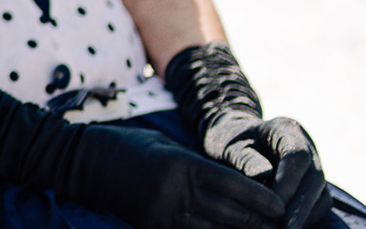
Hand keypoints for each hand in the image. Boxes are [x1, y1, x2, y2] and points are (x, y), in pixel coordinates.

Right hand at [0, 83, 284, 228]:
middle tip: (287, 228)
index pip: (237, 188)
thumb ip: (199, 165)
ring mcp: (161, 214)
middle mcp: (176, 192)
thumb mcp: (166, 145)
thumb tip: (237, 184)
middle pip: (233, 216)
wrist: (77, 160)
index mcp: (183, 165)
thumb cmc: (125, 145)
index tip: (286, 210)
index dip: (265, 202)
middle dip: (261, 226)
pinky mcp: (149, 227)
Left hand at [169, 43, 328, 228]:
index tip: (279, 210)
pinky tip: (287, 227)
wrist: (229, 134)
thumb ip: (242, 159)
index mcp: (287, 129)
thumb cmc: (223, 138)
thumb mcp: (226, 145)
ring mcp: (312, 160)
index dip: (290, 186)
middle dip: (301, 206)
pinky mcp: (309, 179)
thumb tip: (264, 178)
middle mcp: (305, 142)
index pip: (297, 158)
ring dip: (306, 213)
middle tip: (285, 228)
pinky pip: (314, 200)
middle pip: (315, 178)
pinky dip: (306, 215)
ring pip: (319, 191)